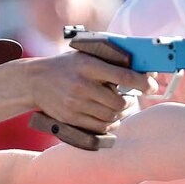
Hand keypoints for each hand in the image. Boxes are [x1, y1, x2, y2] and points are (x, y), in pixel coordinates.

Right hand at [30, 51, 156, 133]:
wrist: (34, 81)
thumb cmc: (65, 66)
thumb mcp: (84, 56)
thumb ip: (108, 62)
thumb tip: (138, 69)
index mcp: (88, 65)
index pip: (123, 77)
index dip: (142, 83)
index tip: (150, 86)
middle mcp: (82, 86)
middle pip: (118, 102)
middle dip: (130, 102)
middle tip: (132, 99)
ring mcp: (75, 104)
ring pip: (110, 117)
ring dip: (121, 114)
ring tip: (121, 108)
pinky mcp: (71, 118)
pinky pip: (98, 127)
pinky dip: (109, 124)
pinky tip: (110, 118)